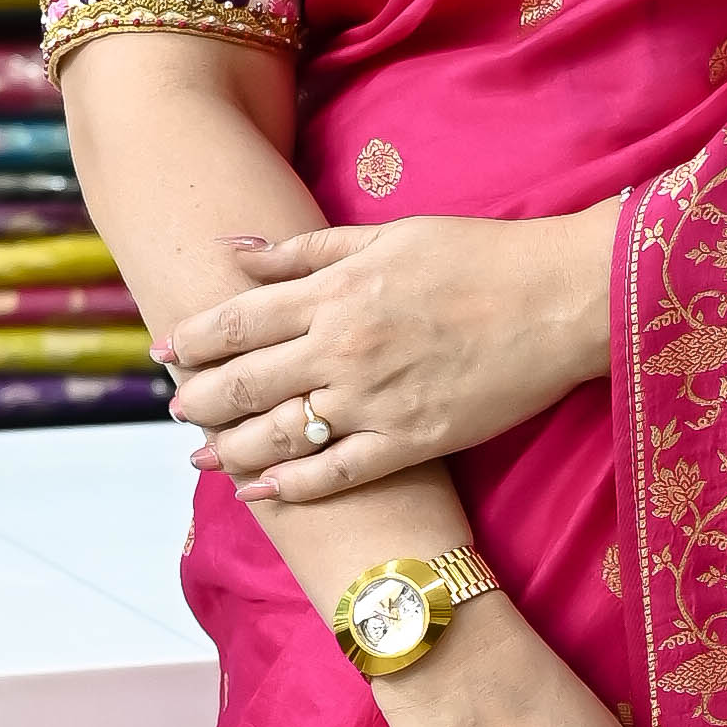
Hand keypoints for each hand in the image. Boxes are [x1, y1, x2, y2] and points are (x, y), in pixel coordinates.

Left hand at [164, 204, 619, 506]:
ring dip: (229, 448)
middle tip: (177, 408)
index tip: (165, 352)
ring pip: (278, 435)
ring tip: (202, 454)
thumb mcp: (389, 235)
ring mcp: (375, 400)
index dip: (191, 340)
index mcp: (335, 291)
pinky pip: (336, 474)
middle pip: (243, 383)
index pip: (236, 321)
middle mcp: (342, 348)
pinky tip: (260, 491)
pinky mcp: (412, 441)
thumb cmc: (480, 256)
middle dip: (198, 399)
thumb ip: (307, 249)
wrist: (561, 298)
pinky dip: (291, 486)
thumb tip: (236, 249)